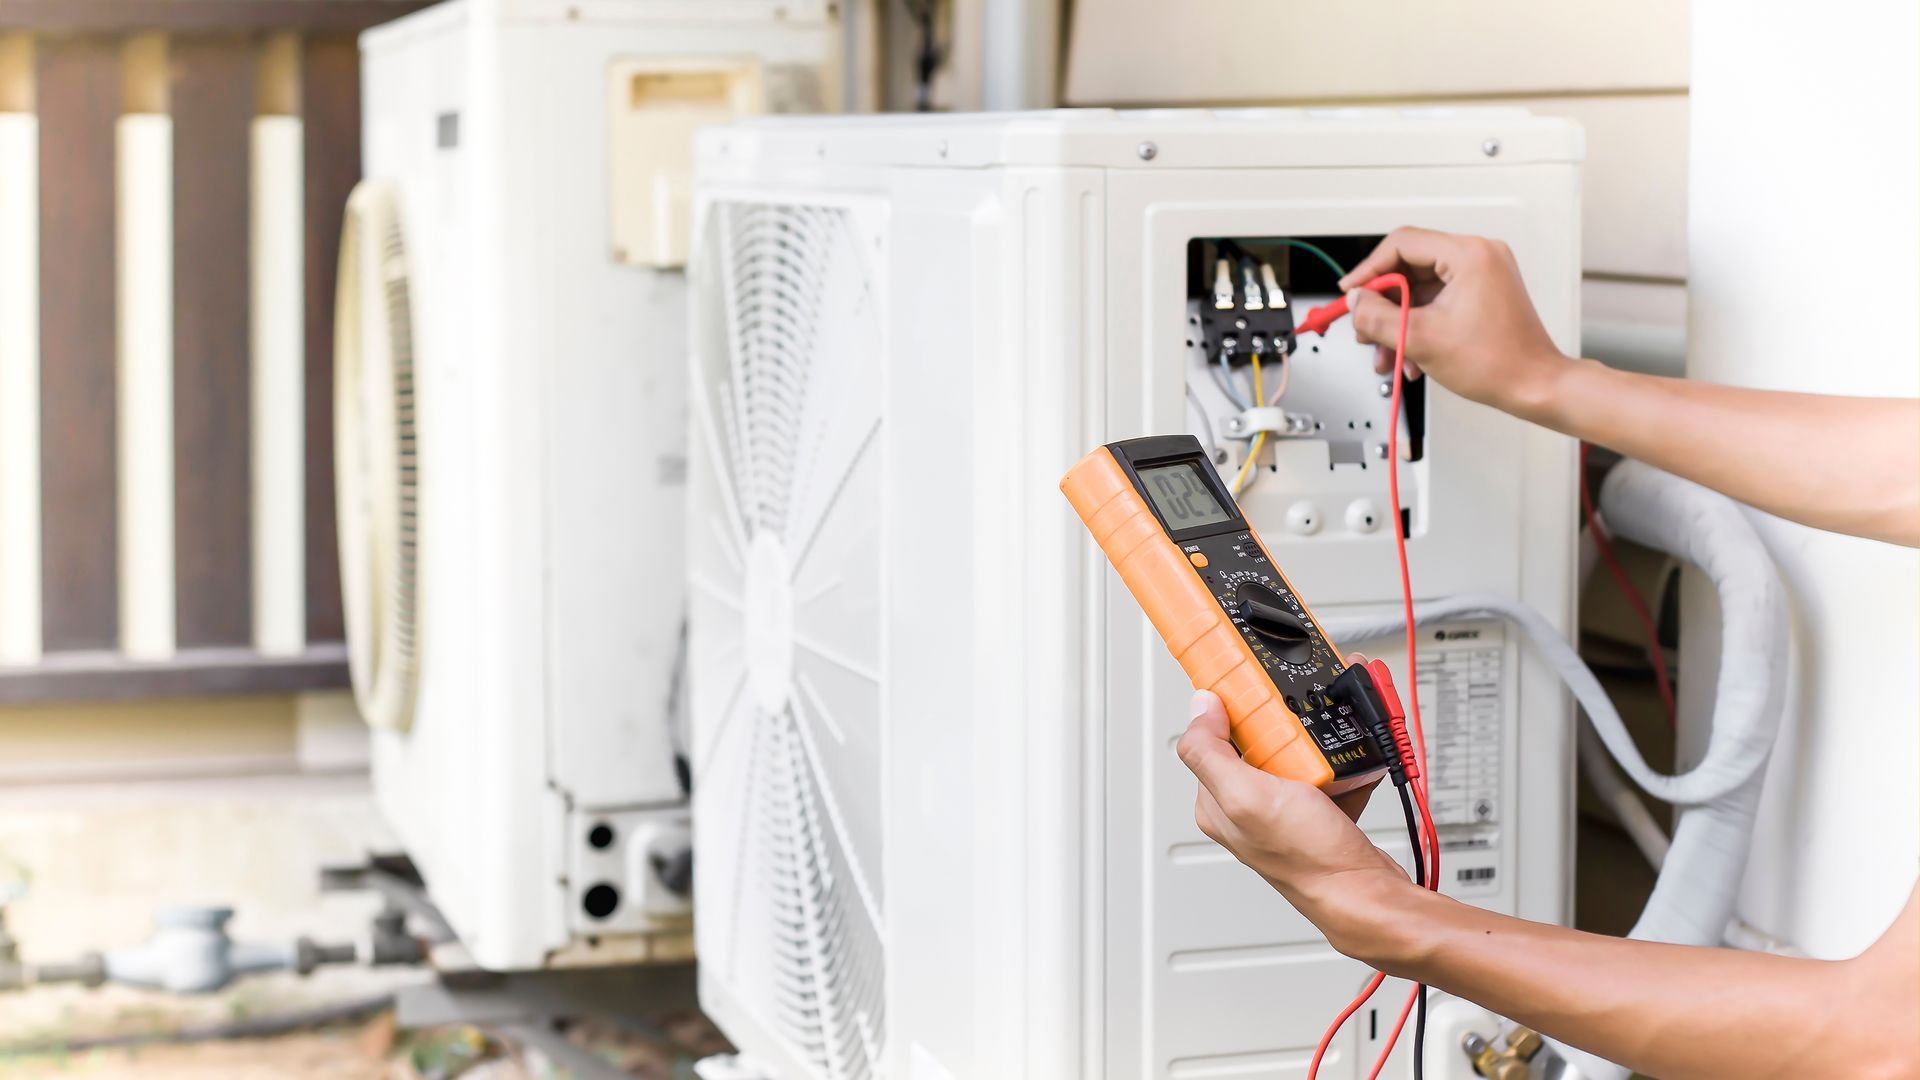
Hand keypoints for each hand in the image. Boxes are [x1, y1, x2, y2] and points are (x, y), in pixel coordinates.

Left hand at [1176, 684, 1413, 958]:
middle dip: (1285, 722)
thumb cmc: (1309, 858)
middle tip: (1303, 726)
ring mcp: (1283, 809)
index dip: (1234, 707)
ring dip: (1319, 739)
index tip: (1259, 690)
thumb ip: (1210, 752)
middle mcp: (1246, 805)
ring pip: (1295, 752)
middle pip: (1258, 738)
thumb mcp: (1247, 797)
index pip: (1211, 736)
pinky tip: (1354, 759)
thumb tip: (1197, 708)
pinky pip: (1327, 771)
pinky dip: (1343, 762)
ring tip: (1333, 739)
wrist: (1365, 893)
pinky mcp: (1316, 812)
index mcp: (1215, 801)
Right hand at [1338, 227, 1569, 418]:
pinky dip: (1418, 325)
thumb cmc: (1498, 363)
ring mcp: (1483, 275)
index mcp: (1469, 255)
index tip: (1351, 292)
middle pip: (1409, 267)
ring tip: (1386, 350)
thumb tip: (1355, 303)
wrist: (1534, 386)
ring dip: (1398, 321)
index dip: (1368, 270)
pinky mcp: (1482, 294)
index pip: (1402, 244)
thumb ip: (1377, 316)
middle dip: (1382, 303)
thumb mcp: (1420, 338)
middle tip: (1364, 326)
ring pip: (1420, 289)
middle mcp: (1479, 257)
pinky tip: (1409, 354)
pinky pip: (1437, 301)